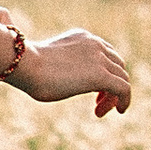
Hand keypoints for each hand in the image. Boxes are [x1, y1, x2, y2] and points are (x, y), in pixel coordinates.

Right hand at [16, 29, 132, 115]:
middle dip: (111, 85)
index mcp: (83, 37)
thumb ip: (64, 66)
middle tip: (96, 104)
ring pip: (121, 78)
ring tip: (99, 111)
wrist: (26, 65)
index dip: (105, 73)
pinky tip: (120, 111)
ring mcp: (99, 58)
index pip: (106, 53)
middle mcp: (95, 44)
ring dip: (113, 97)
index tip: (93, 92)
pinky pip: (124, 88)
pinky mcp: (100, 75)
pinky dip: (125, 100)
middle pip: (117, 65)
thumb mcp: (51, 62)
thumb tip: (62, 78)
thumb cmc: (28, 68)